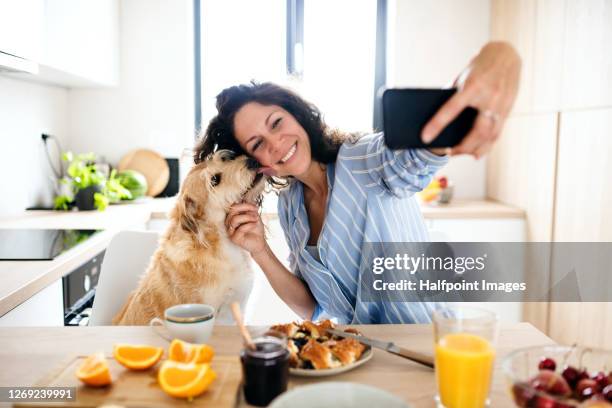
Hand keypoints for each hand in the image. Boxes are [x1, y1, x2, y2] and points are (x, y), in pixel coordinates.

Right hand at [225, 202, 266, 255]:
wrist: (260, 242)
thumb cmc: (255, 228)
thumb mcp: (254, 215)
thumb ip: (250, 209)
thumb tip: (247, 200)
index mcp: (232, 216)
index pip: (233, 206)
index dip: (245, 205)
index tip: (256, 208)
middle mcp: (229, 223)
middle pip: (232, 211)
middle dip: (245, 209)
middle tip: (256, 214)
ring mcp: (230, 231)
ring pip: (234, 219)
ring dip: (247, 217)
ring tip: (256, 219)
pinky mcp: (233, 239)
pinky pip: (240, 229)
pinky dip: (249, 225)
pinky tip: (255, 225)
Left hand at [421, 41, 520, 158]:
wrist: (506, 54)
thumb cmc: (478, 66)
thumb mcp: (463, 77)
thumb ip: (454, 96)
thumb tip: (441, 119)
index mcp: (472, 85)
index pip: (451, 109)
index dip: (437, 125)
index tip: (425, 138)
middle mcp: (489, 96)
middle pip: (476, 131)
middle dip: (463, 147)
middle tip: (450, 153)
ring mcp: (501, 104)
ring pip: (489, 135)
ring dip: (476, 149)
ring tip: (464, 155)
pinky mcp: (508, 108)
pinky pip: (498, 131)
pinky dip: (488, 144)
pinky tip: (478, 151)